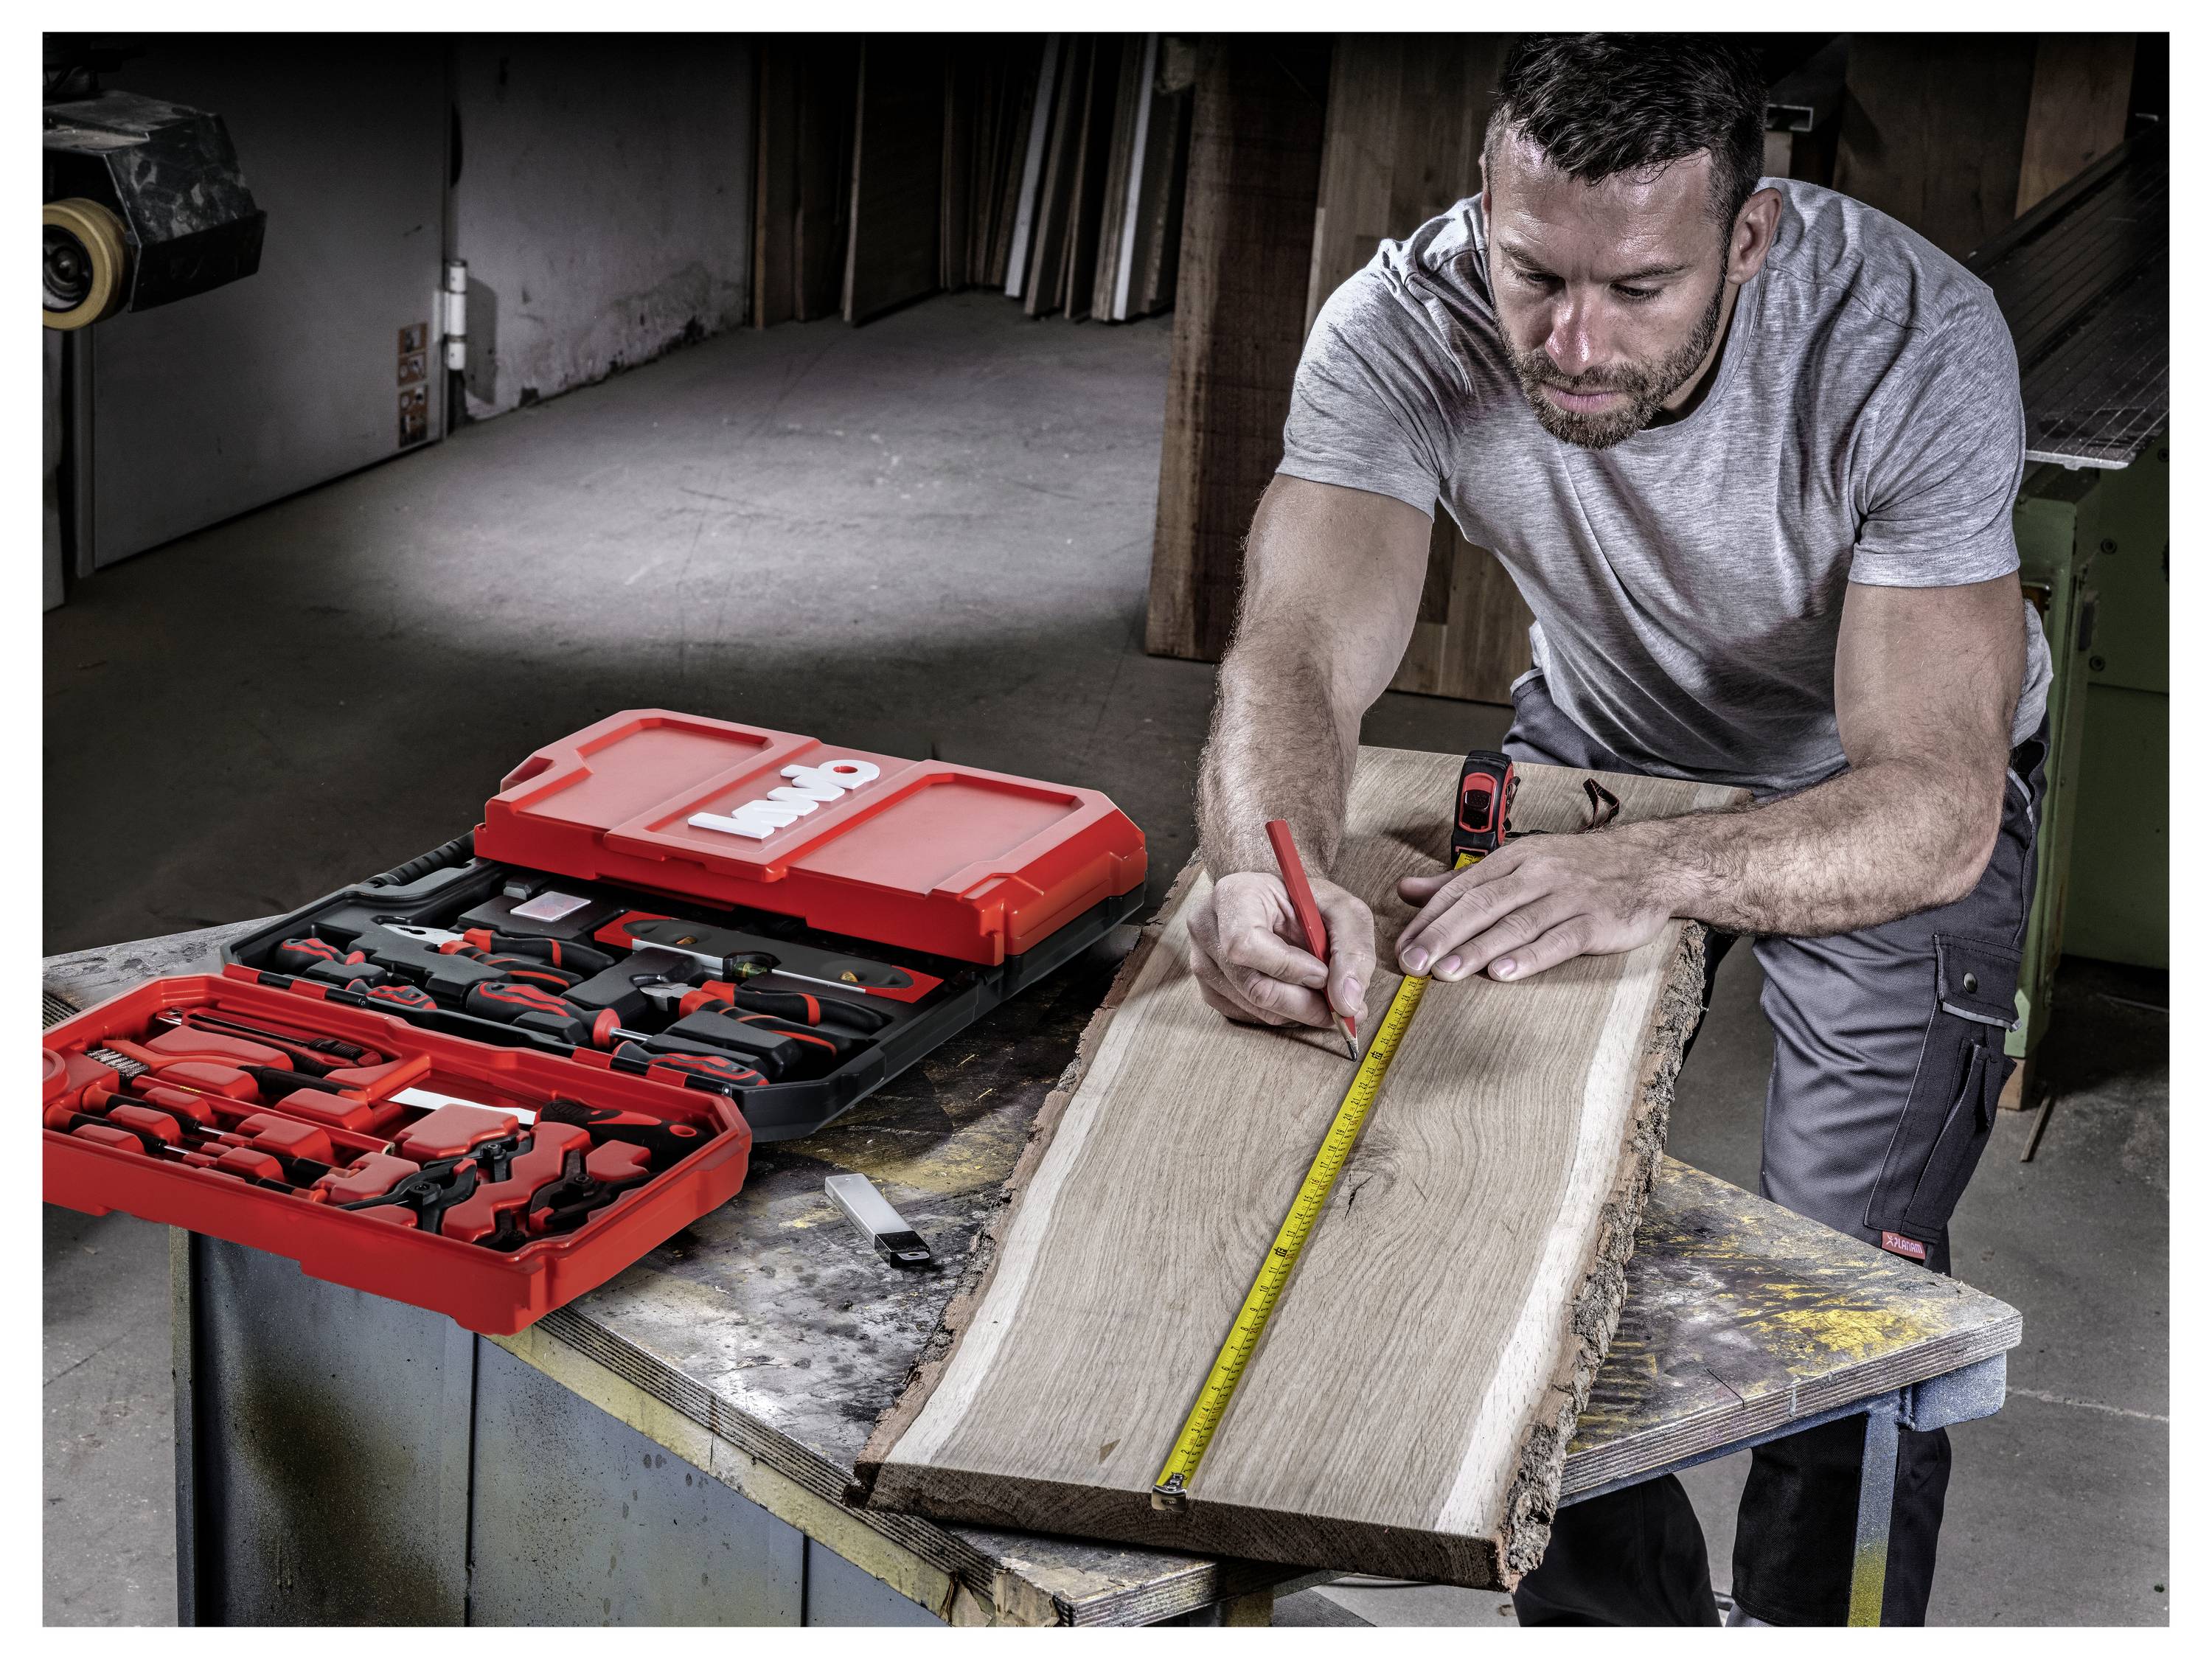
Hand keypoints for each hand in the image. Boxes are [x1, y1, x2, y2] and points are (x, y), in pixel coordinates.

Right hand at [1187, 869, 1374, 1032]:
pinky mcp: (1209, 987)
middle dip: (1303, 1002)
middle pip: (1252, 985)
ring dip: (1297, 1010)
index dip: (1287, 968)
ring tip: (1322, 994)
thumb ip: (1353, 950)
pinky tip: (1296, 993)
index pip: (1245, 944)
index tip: (1321, 974)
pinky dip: (1280, 1014)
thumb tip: (1347, 1002)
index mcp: (1233, 895)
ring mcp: (1202, 960)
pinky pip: (1246, 1016)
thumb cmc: (1308, 902)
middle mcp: (1207, 927)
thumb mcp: (1342, 910)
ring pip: (1253, 1007)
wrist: (1283, 906)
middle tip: (1339, 1006)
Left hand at [1394, 825, 1678, 982]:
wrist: (1650, 862)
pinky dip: (1530, 957)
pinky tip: (1503, 973)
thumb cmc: (1576, 868)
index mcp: (1513, 859)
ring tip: (1446, 972)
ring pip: (1515, 923)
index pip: (1462, 889)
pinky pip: (1559, 939)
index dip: (1429, 920)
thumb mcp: (1517, 863)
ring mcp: (1568, 896)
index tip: (1402, 947)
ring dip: (1477, 949)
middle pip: (1482, 905)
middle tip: (1412, 964)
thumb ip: (1461, 881)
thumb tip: (1407, 890)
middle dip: (1443, 936)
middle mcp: (1537, 873)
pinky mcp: (1596, 920)